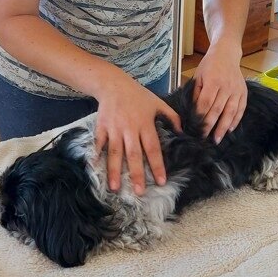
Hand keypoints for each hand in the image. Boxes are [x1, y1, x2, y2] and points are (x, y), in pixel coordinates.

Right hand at [94, 72, 180, 195]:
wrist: (113, 84)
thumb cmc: (137, 95)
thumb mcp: (158, 102)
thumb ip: (172, 117)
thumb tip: (183, 132)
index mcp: (145, 123)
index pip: (153, 148)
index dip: (157, 165)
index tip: (161, 181)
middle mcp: (130, 128)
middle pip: (134, 154)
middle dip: (136, 174)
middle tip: (139, 192)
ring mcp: (114, 128)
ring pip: (115, 152)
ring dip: (115, 170)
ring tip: (115, 187)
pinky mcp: (101, 127)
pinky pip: (99, 143)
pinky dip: (96, 155)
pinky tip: (95, 168)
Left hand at [192, 43, 246, 142]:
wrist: (226, 54)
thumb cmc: (209, 65)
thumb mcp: (198, 76)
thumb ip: (196, 93)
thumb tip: (193, 111)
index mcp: (213, 81)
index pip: (206, 103)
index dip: (201, 116)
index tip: (195, 127)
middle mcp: (226, 86)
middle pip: (218, 109)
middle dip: (210, 125)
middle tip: (204, 138)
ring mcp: (236, 90)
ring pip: (230, 111)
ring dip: (223, 127)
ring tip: (217, 139)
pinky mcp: (243, 92)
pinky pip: (241, 109)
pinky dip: (236, 120)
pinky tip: (230, 129)